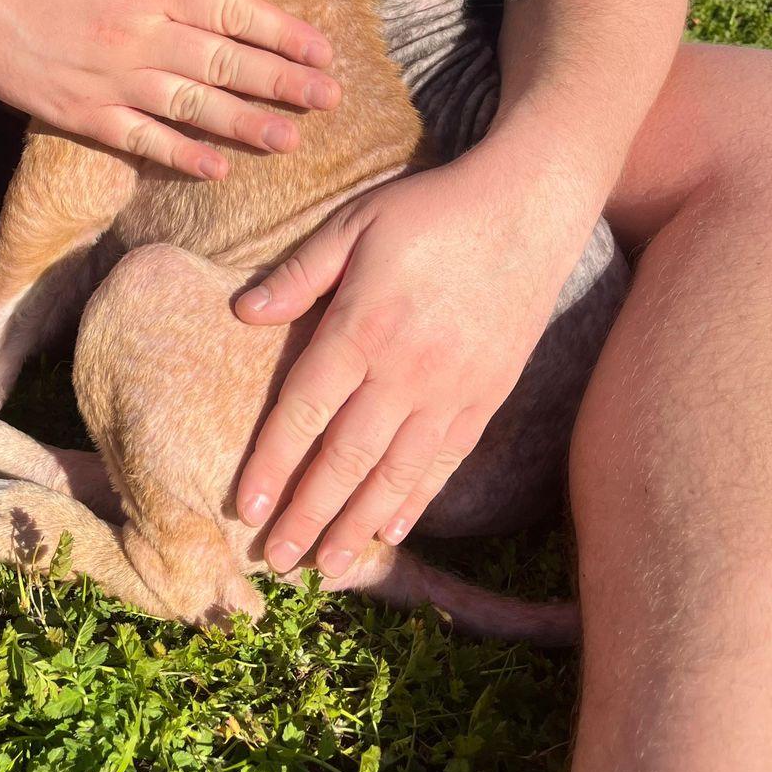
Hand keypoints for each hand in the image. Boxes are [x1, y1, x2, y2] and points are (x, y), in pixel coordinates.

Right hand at [0, 0, 338, 177]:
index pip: (234, 11)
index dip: (284, 33)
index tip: (323, 51)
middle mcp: (138, 34)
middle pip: (226, 63)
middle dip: (284, 83)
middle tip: (330, 99)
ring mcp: (110, 80)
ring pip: (194, 107)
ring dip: (247, 124)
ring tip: (292, 139)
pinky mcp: (80, 113)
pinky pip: (141, 140)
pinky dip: (181, 155)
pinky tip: (218, 167)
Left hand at [233, 155, 582, 574]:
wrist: (528, 206)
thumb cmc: (432, 209)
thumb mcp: (355, 222)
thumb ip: (300, 273)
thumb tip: (242, 313)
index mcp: (362, 326)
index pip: (304, 411)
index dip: (271, 465)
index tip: (244, 508)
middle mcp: (405, 369)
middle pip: (345, 457)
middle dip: (307, 513)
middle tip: (278, 559)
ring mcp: (451, 388)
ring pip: (394, 472)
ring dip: (356, 523)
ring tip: (326, 565)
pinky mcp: (488, 395)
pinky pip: (445, 461)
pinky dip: (416, 499)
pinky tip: (391, 528)